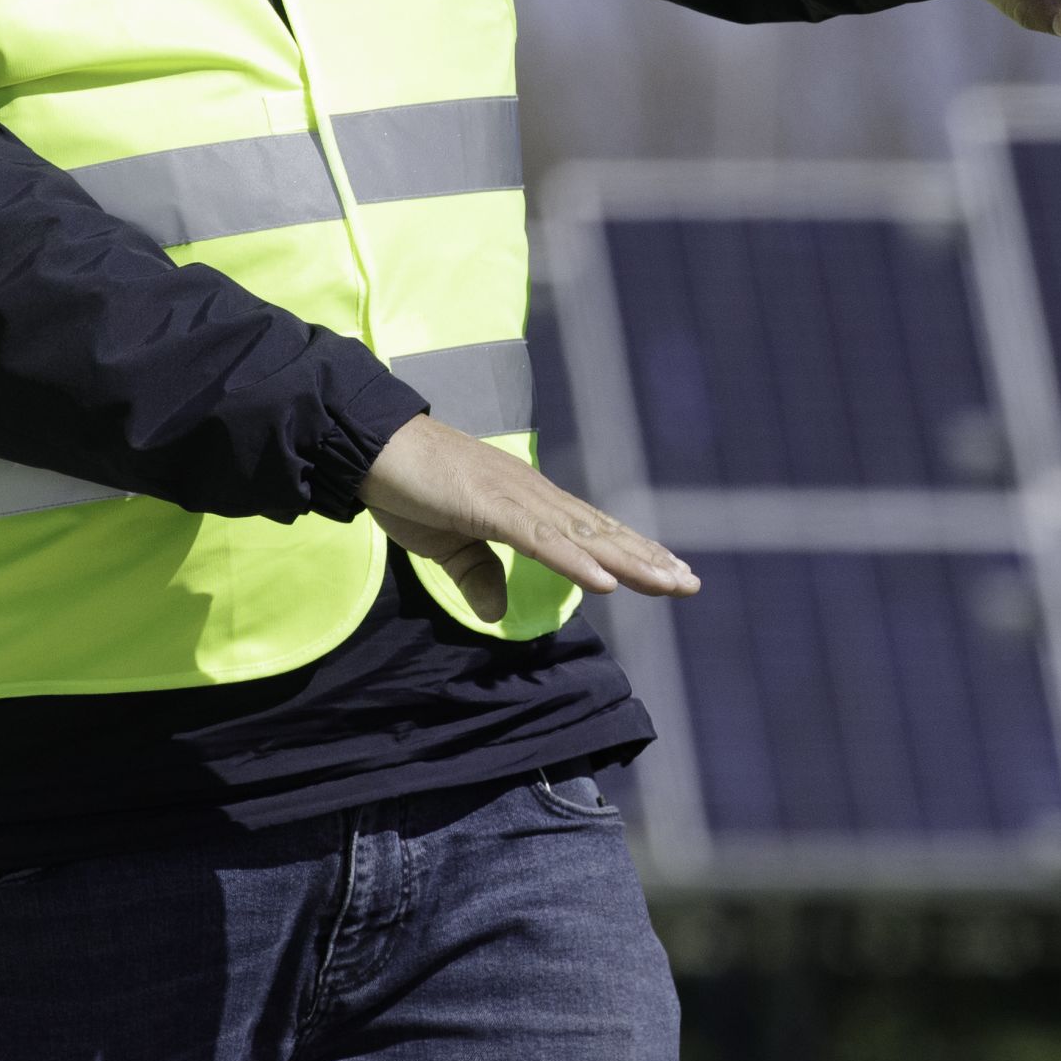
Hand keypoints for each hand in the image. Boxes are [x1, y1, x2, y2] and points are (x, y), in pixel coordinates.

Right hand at [355, 416, 699, 624]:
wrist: (370, 446)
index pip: (589, 533)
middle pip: (600, 533)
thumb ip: (477, 574)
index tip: (668, 572)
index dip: (630, 553)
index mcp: (526, 503)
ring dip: (628, 562)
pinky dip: (576, 562)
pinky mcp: (491, 506)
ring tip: (669, 583)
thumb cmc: (408, 487)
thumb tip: (497, 613)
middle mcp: (533, 496)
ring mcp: (516, 498)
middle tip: (690, 582)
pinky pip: (541, 541)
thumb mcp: (447, 544)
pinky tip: (606, 582)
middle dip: (647, 559)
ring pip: (584, 538)